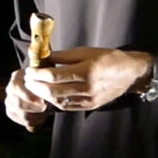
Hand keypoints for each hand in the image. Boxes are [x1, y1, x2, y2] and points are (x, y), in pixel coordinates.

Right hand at [5, 69, 51, 131]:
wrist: (38, 84)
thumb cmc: (43, 79)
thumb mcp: (44, 74)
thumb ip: (45, 79)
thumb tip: (49, 90)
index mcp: (16, 77)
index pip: (16, 88)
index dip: (29, 97)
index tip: (43, 101)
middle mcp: (10, 89)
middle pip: (18, 104)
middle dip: (35, 109)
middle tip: (47, 108)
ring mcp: (9, 101)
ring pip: (23, 115)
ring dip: (38, 116)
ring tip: (47, 112)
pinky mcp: (12, 112)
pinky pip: (24, 122)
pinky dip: (35, 122)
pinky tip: (42, 117)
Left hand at [23, 47, 149, 110]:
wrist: (130, 73)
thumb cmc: (107, 58)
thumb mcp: (85, 51)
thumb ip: (62, 56)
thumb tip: (42, 57)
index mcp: (86, 71)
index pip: (54, 76)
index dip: (38, 74)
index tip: (29, 71)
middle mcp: (88, 87)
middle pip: (53, 90)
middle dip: (36, 86)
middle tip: (27, 80)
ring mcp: (90, 99)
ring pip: (59, 101)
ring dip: (43, 95)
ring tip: (34, 87)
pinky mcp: (91, 106)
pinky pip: (68, 106)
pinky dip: (55, 101)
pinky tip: (48, 94)